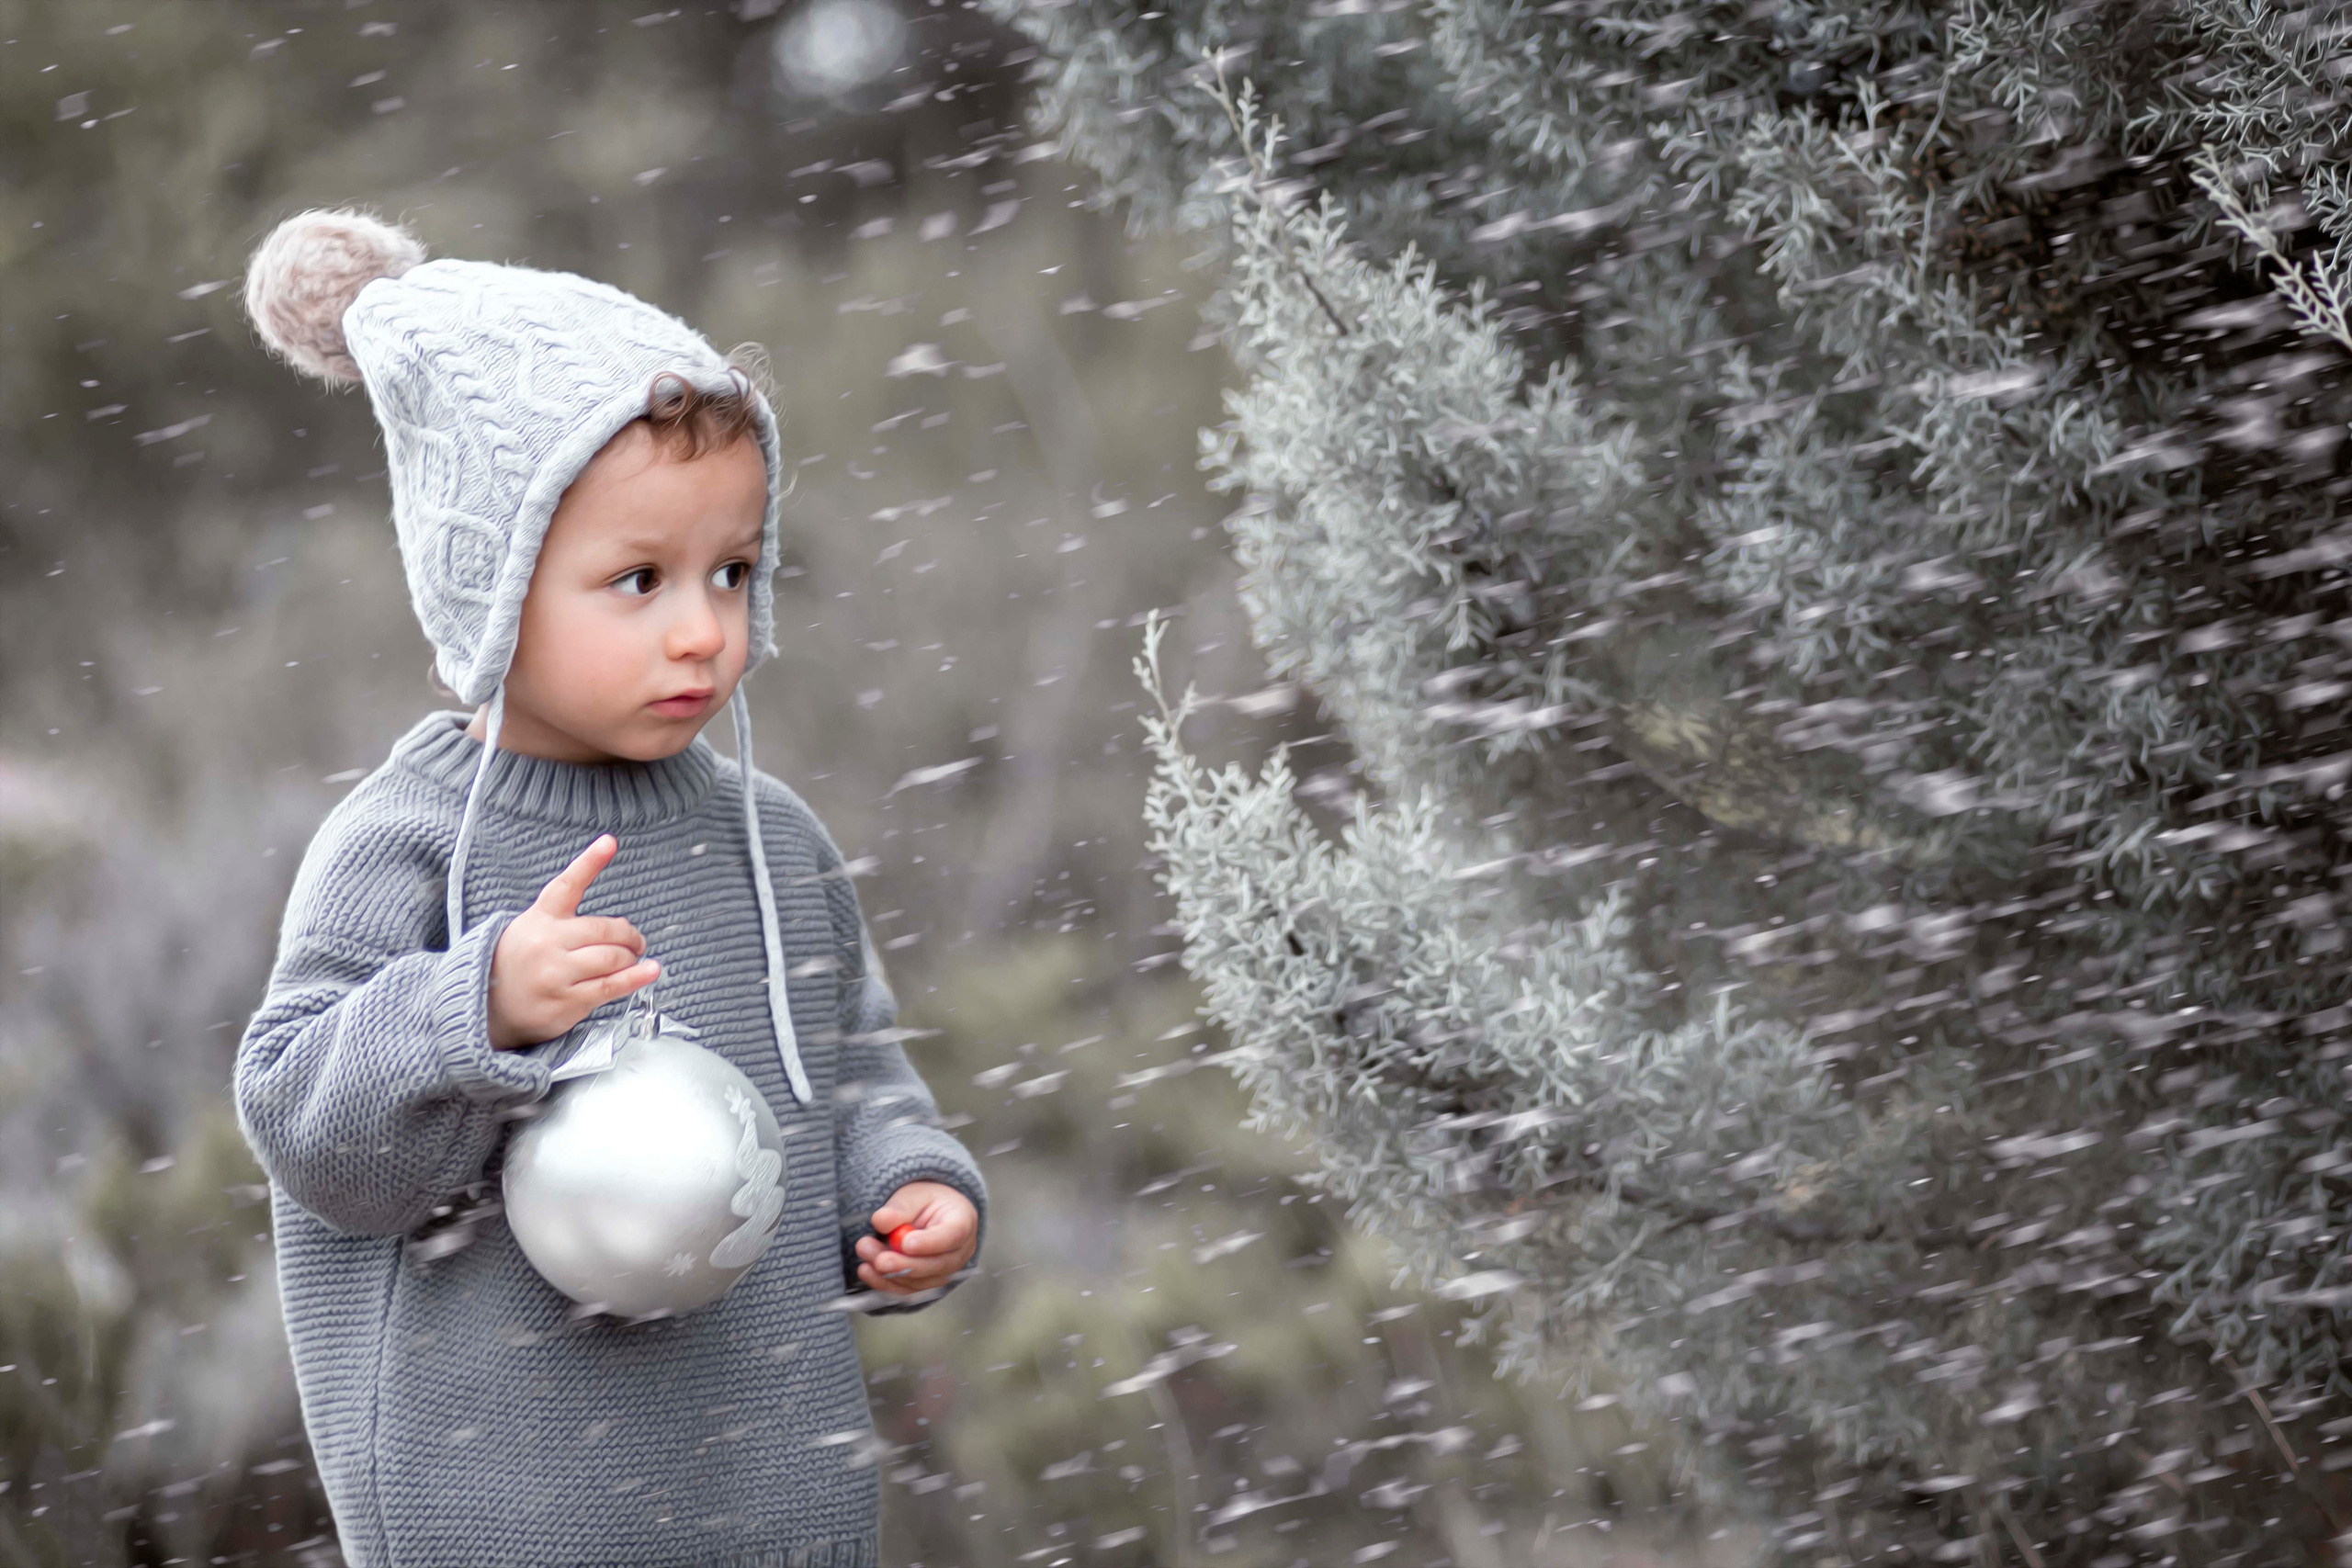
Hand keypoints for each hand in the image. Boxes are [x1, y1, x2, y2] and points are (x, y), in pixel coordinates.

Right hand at [486, 834, 655, 1049]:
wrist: (490, 1005)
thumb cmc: (521, 962)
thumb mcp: (532, 927)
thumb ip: (567, 919)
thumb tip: (621, 926)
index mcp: (539, 919)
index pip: (566, 886)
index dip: (589, 862)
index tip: (609, 842)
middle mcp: (546, 943)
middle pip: (603, 929)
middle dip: (628, 934)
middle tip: (636, 941)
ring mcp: (555, 974)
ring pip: (611, 958)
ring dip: (630, 957)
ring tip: (632, 958)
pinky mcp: (566, 1001)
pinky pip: (610, 986)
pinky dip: (636, 977)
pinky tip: (649, 971)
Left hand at [854, 1182, 977, 1295]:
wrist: (929, 1216)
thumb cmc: (925, 1203)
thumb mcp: (914, 1195)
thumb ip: (899, 1207)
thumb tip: (880, 1221)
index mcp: (963, 1222)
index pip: (952, 1235)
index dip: (930, 1243)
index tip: (906, 1243)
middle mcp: (959, 1252)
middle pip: (936, 1266)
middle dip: (904, 1264)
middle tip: (879, 1258)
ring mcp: (944, 1272)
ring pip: (919, 1281)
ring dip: (889, 1273)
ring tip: (865, 1252)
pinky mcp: (926, 1285)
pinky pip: (907, 1291)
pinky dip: (885, 1283)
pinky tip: (867, 1270)